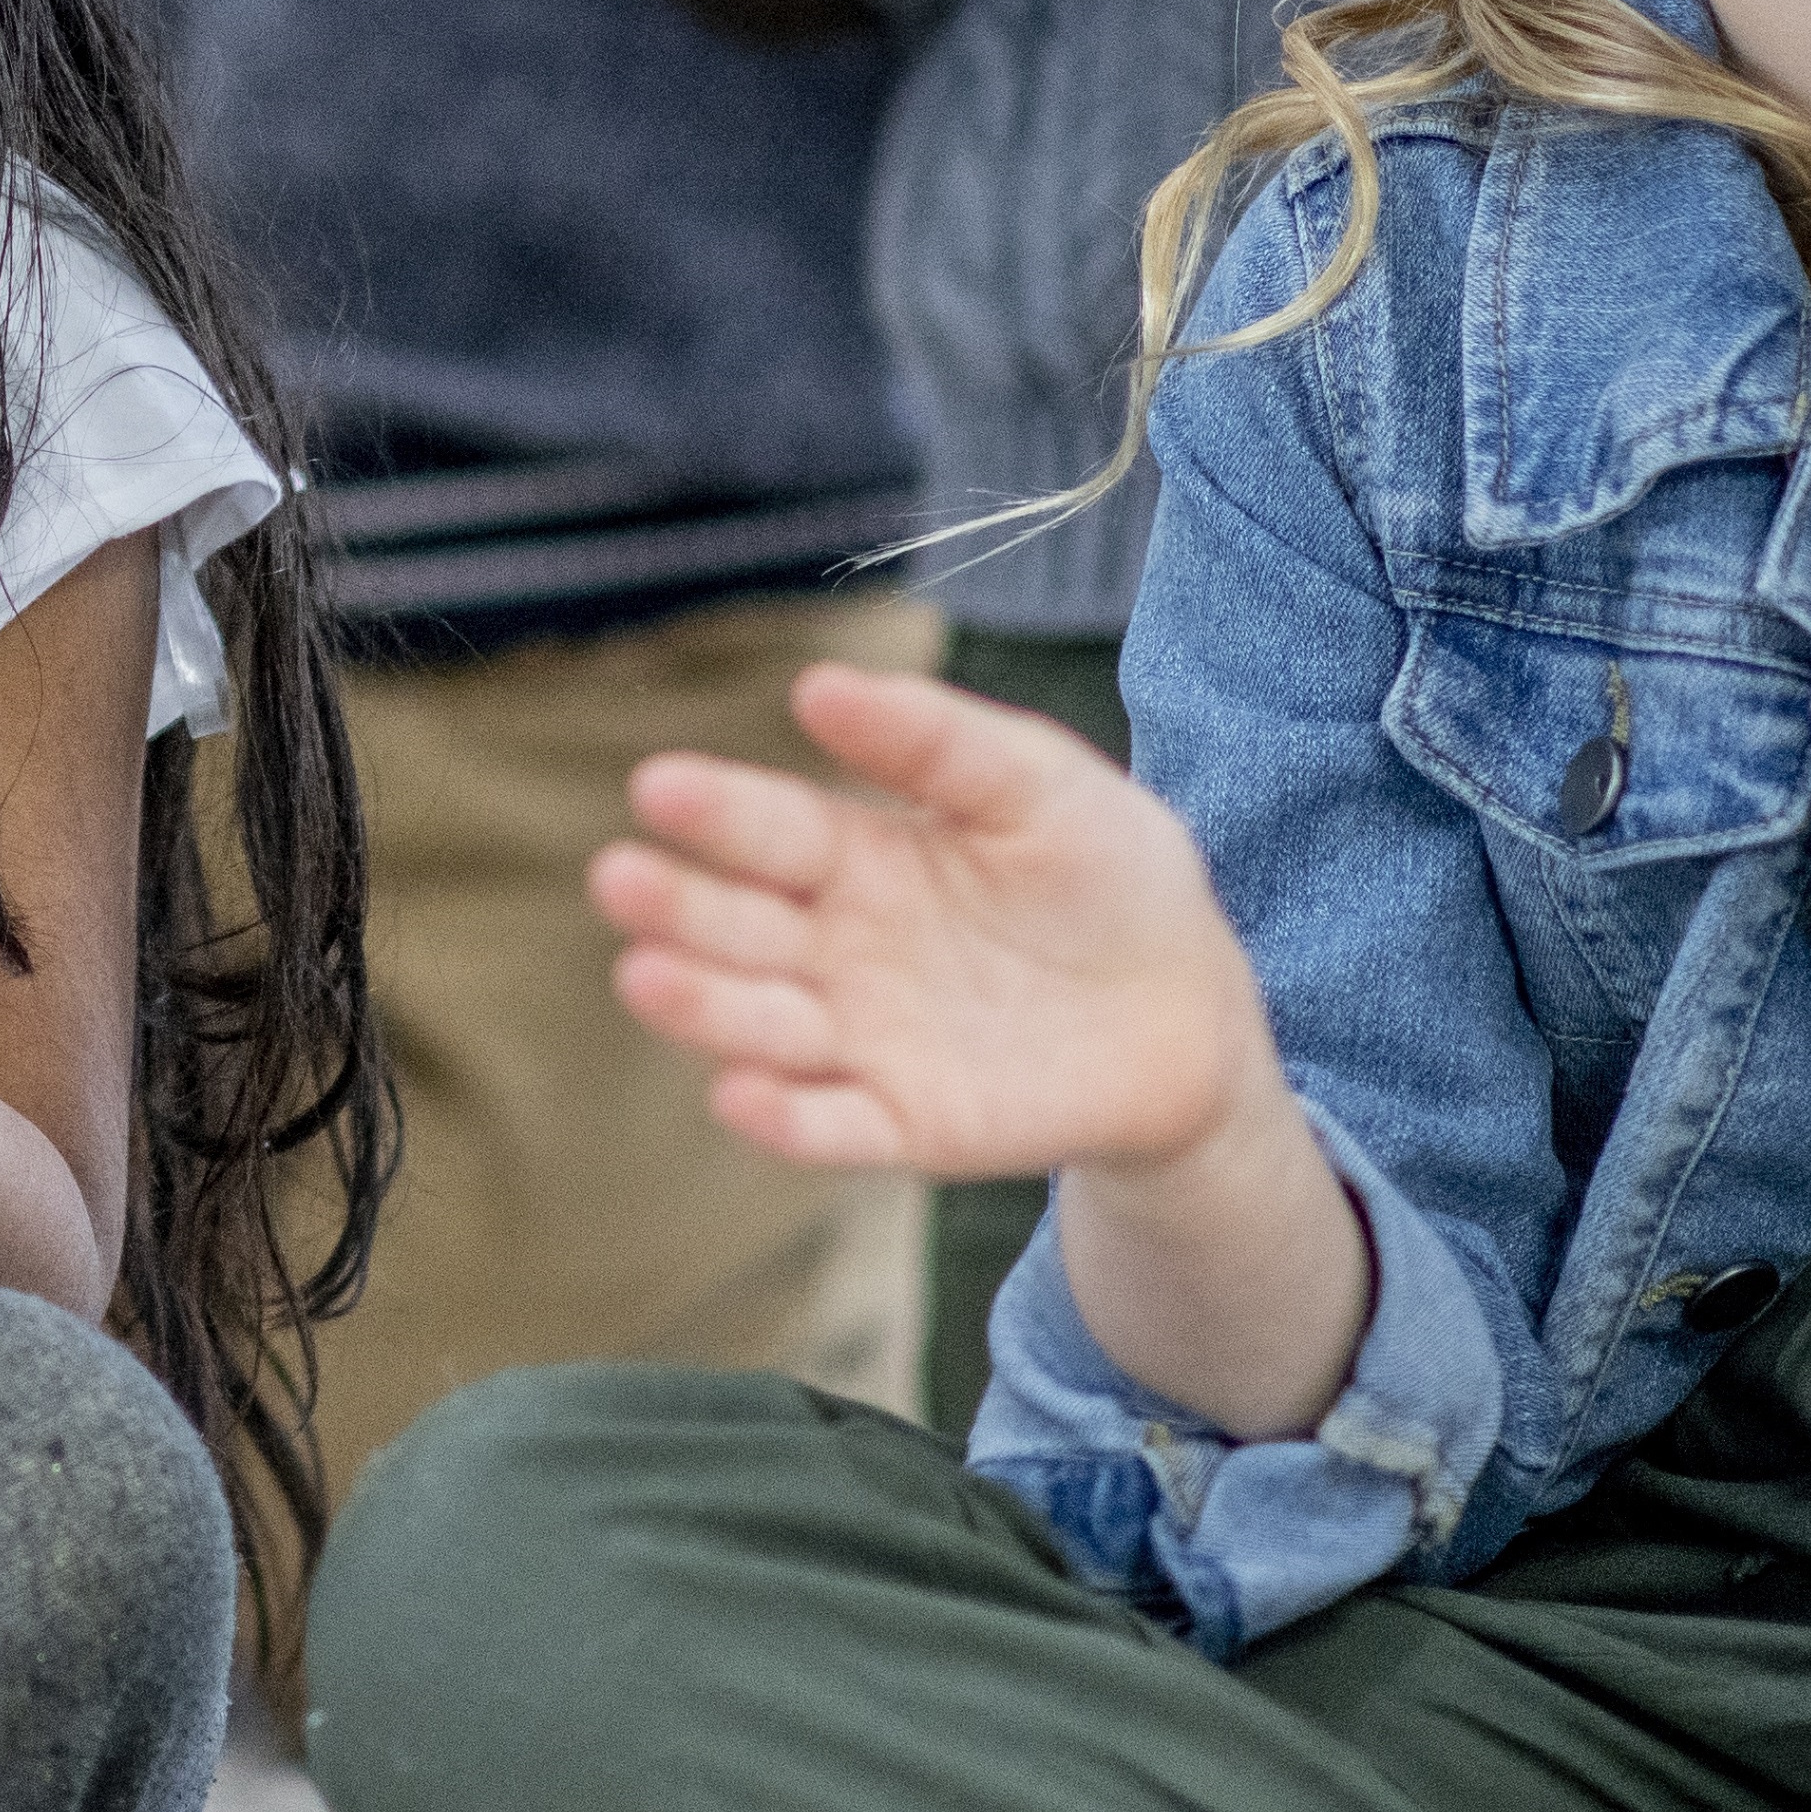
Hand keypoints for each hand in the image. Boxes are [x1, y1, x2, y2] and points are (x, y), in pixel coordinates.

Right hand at [592, 662, 1276, 1179]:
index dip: (713, 811)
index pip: (767, 831)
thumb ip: (936, 739)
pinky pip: (832, 1126)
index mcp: (853, 856)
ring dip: (701, 1007)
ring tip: (647, 978)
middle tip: (620, 879)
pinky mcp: (906, 1124)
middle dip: (674, 906)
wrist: (1190, 1014)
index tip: (658, 787)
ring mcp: (862, 1040)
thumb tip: (816, 685)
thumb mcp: (1040, 784)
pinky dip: (785, 1119)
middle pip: (735, 927)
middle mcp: (833, 948)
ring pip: (760, 1025)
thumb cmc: (1107, 877)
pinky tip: (744, 1098)